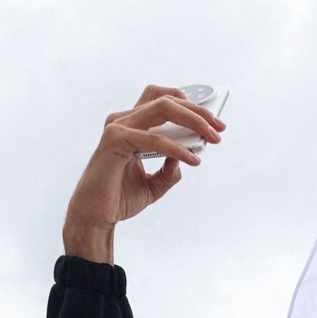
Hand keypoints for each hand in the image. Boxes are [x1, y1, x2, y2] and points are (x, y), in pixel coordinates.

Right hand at [63, 85, 224, 263]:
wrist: (96, 217)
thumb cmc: (119, 198)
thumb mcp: (154, 184)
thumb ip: (170, 170)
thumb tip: (188, 156)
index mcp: (132, 125)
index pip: (163, 100)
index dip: (190, 105)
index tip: (214, 121)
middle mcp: (124, 120)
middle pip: (167, 100)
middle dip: (198, 111)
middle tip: (219, 128)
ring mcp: (118, 127)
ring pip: (163, 109)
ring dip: (192, 121)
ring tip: (212, 138)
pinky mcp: (114, 140)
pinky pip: (154, 139)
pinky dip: (176, 148)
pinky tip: (192, 159)